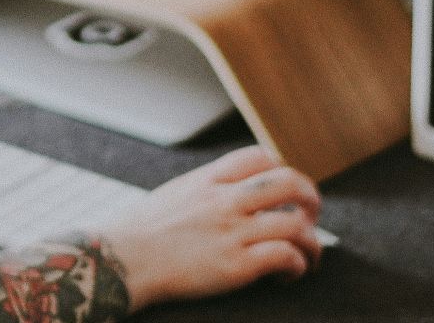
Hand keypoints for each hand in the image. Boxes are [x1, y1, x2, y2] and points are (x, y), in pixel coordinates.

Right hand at [98, 146, 321, 310]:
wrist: (121, 261)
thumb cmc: (140, 234)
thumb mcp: (174, 194)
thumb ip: (204, 190)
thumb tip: (226, 193)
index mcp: (209, 180)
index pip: (260, 157)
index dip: (282, 170)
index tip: (285, 192)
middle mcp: (225, 200)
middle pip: (289, 182)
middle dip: (311, 199)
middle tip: (311, 216)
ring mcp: (232, 231)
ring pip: (296, 225)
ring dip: (312, 243)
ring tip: (309, 257)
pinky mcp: (236, 265)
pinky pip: (285, 256)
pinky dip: (297, 266)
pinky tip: (288, 275)